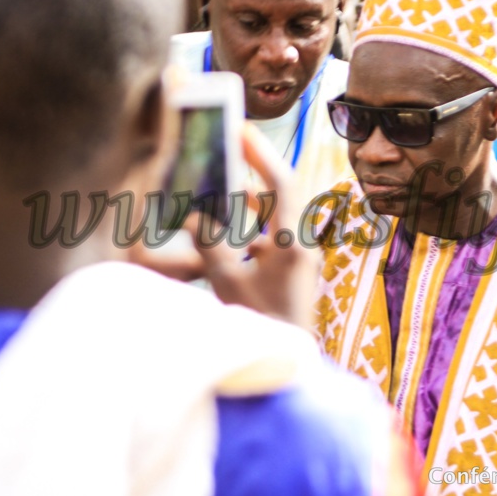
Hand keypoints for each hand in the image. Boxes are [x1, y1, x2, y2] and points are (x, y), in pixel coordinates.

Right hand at [129, 124, 317, 328]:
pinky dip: (250, 227)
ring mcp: (298, 256)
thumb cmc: (262, 325)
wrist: (289, 365)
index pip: (281, 183)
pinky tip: (227, 232)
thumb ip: (210, 246)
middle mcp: (301, 243)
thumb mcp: (228, 283)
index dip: (261, 154)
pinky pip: (271, 235)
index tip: (242, 130)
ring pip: (274, 215)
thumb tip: (195, 215)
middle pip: (279, 194)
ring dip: (249, 202)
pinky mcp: (292, 269)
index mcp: (292, 241)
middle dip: (253, 172)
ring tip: (220, 191)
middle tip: (229, 149)